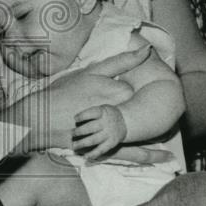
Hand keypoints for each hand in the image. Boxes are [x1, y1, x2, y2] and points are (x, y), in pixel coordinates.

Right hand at [18, 44, 151, 149]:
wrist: (41, 118)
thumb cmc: (63, 93)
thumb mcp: (91, 72)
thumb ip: (121, 61)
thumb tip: (147, 49)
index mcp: (120, 91)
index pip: (143, 90)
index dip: (145, 88)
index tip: (145, 88)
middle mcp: (122, 111)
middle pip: (144, 110)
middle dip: (147, 109)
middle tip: (134, 109)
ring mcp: (116, 131)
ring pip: (143, 131)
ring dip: (154, 131)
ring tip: (164, 130)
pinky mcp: (108, 147)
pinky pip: (133, 153)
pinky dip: (149, 155)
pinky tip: (163, 156)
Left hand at [72, 104, 126, 158]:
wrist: (125, 122)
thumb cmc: (106, 115)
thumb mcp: (101, 109)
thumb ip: (90, 114)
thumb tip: (75, 123)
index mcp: (103, 112)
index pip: (92, 113)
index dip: (83, 116)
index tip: (75, 118)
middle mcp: (106, 123)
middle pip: (91, 128)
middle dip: (79, 131)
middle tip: (72, 134)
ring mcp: (109, 134)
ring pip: (94, 140)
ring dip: (82, 143)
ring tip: (74, 146)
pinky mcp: (111, 143)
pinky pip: (102, 149)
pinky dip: (93, 154)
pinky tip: (85, 157)